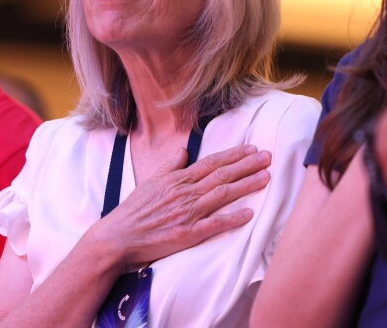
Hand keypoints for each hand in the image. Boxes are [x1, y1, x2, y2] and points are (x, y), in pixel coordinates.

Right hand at [88, 144, 270, 269]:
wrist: (119, 236)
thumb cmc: (135, 210)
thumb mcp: (151, 181)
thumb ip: (171, 165)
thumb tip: (184, 150)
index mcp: (178, 179)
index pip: (212, 162)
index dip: (234, 155)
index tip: (252, 149)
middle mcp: (185, 193)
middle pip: (222, 175)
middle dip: (247, 165)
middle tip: (268, 157)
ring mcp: (187, 213)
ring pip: (222, 195)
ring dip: (245, 185)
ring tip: (266, 178)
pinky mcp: (187, 234)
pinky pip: (213, 225)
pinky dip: (232, 219)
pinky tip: (249, 214)